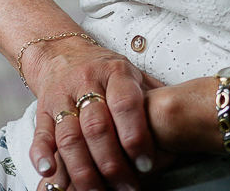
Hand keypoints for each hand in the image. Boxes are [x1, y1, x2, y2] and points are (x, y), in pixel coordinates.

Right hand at [27, 41, 166, 190]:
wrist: (61, 51)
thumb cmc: (107, 72)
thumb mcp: (135, 75)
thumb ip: (155, 98)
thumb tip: (188, 122)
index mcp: (115, 72)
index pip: (124, 104)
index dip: (135, 136)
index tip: (145, 165)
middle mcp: (86, 81)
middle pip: (96, 126)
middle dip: (112, 162)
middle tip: (126, 188)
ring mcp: (61, 96)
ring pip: (69, 135)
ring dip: (82, 169)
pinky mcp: (42, 109)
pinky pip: (41, 133)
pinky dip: (42, 154)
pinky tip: (49, 172)